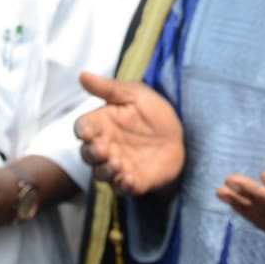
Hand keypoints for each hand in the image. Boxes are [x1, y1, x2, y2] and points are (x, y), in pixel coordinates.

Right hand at [75, 72, 184, 195]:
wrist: (182, 137)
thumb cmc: (155, 113)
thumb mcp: (135, 95)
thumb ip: (109, 88)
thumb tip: (82, 75)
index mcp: (102, 124)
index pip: (83, 128)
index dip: (83, 131)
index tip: (88, 132)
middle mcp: (105, 146)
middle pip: (87, 153)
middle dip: (93, 153)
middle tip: (104, 149)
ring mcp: (118, 166)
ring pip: (101, 173)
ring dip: (105, 170)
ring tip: (117, 163)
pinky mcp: (133, 181)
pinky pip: (122, 188)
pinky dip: (123, 186)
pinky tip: (130, 179)